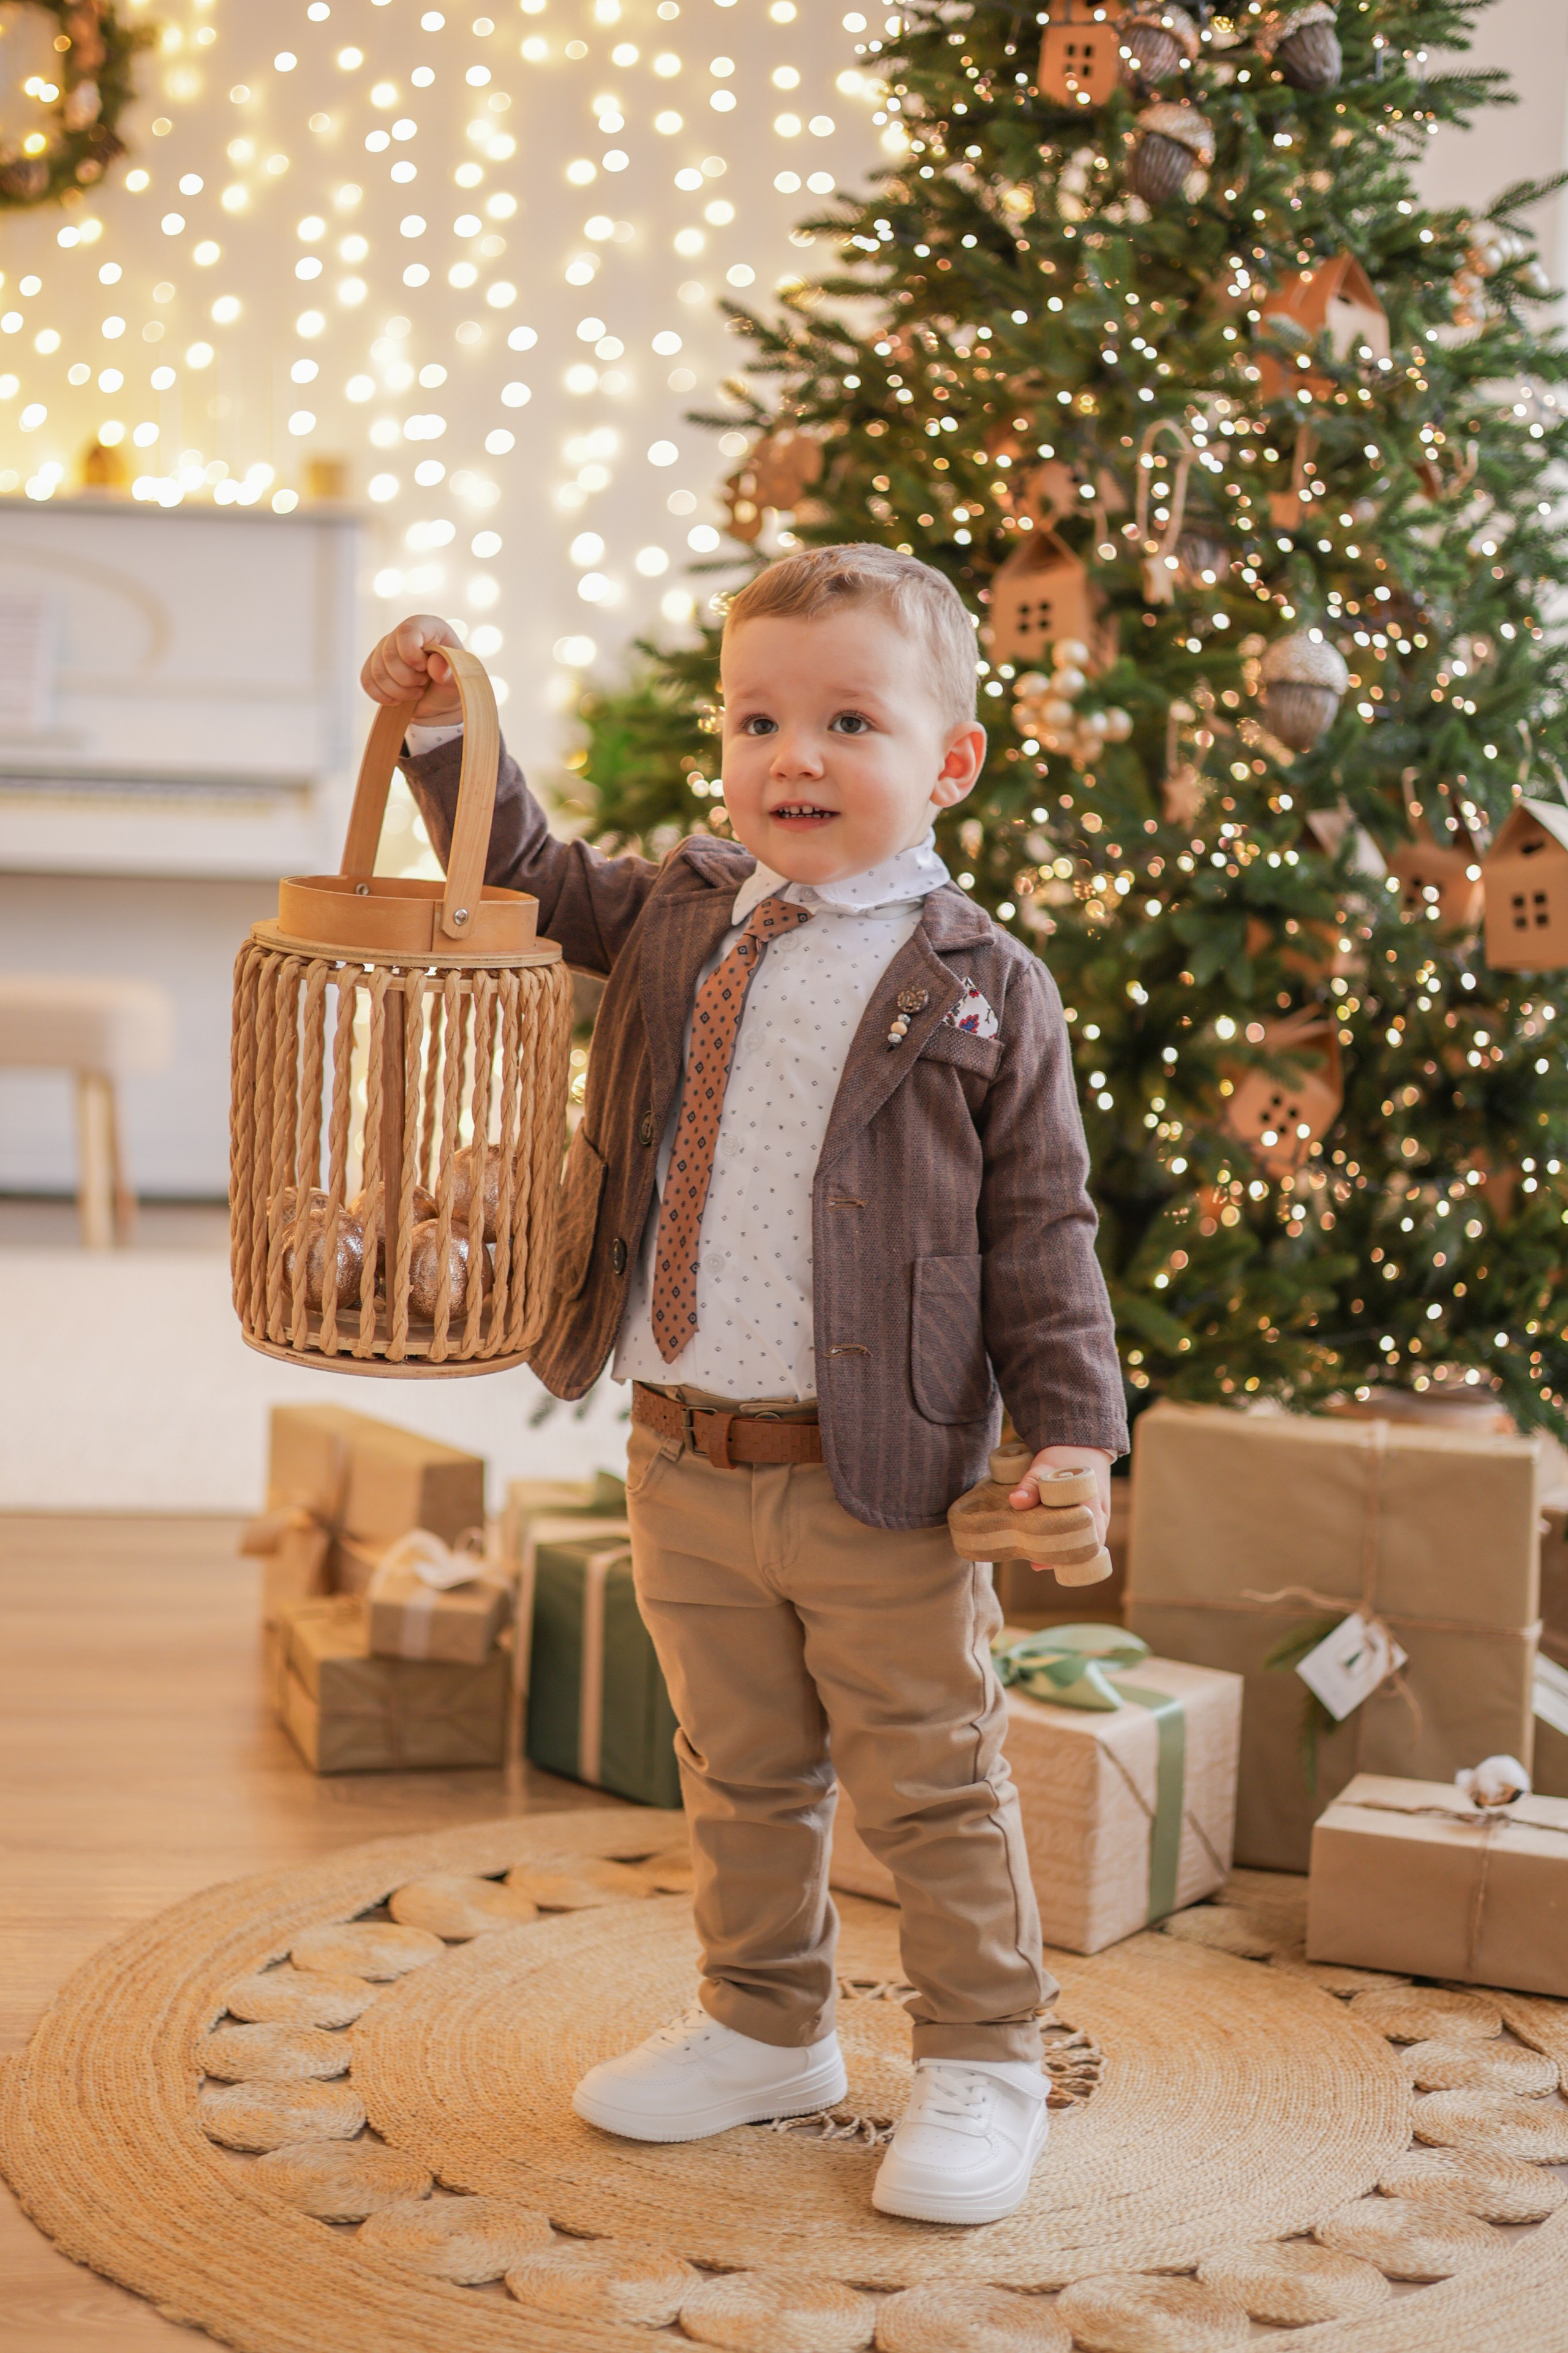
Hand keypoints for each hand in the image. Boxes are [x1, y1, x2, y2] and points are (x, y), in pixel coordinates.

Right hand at [360, 613, 463, 724]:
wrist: (440, 699)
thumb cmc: (452, 683)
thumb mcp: (459, 680)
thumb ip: (451, 672)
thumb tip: (435, 665)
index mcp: (427, 626)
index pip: (406, 632)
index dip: (411, 655)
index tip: (425, 669)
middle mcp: (403, 633)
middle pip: (388, 655)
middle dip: (406, 679)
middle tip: (423, 684)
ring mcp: (386, 648)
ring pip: (377, 671)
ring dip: (397, 691)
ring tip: (416, 693)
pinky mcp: (375, 665)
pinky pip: (367, 681)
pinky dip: (382, 695)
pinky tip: (398, 699)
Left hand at [1009, 1445, 1112, 1573]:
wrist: (1081, 1442)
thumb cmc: (1065, 1455)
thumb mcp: (1045, 1467)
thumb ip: (1030, 1485)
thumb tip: (1015, 1503)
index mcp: (1093, 1509)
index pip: (1088, 1546)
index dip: (1069, 1559)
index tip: (1046, 1563)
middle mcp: (1098, 1518)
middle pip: (1084, 1550)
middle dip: (1062, 1560)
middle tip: (1036, 1564)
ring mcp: (1095, 1518)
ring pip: (1082, 1544)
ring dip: (1063, 1553)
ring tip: (1036, 1561)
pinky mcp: (1087, 1516)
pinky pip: (1079, 1535)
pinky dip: (1065, 1543)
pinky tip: (1045, 1549)